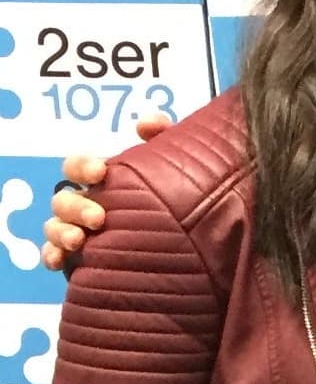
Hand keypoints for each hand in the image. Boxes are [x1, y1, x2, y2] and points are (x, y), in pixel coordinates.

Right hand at [42, 117, 166, 270]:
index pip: (77, 166)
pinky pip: (54, 255)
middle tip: (98, 217)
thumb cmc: (177, 193)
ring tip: (78, 240)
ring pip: (54, 227)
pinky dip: (52, 256)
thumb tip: (145, 122)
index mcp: (102, 181)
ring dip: (61, 232)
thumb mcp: (176, 161)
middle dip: (76, 208)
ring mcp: (79, 230)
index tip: (101, 171)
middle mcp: (85, 203)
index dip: (82, 166)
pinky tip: (61, 260)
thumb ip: (163, 136)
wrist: (196, 239)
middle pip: (63, 200)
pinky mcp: (79, 257)